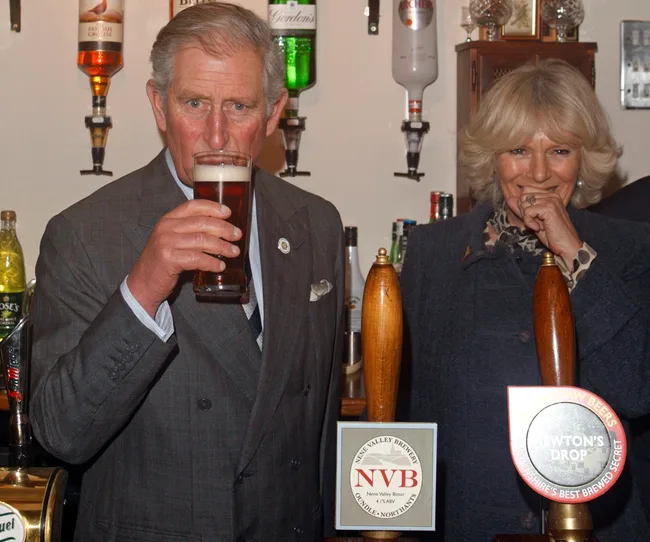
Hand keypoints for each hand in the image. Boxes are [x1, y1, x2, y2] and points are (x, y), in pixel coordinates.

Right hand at [127, 199, 241, 316]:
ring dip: (222, 246)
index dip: (213, 207)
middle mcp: (166, 228)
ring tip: (234, 252)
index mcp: (168, 219)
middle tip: (237, 235)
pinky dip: (211, 262)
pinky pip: (197, 258)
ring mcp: (166, 243)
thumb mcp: (172, 240)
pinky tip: (220, 266)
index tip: (228, 212)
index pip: (193, 206)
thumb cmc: (162, 262)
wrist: (143, 283)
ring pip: (202, 240)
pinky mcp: (169, 259)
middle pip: (202, 223)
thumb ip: (190, 232)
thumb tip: (221, 231)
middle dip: (224, 228)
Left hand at [506, 192, 581, 268]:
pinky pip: (527, 212)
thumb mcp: (533, 220)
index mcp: (550, 196)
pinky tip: (538, 228)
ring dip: (528, 218)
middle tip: (536, 222)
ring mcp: (551, 200)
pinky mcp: (549, 208)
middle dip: (524, 212)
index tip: (534, 218)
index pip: (526, 191)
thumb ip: (522, 209)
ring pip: (524, 204)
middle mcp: (552, 195)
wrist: (567, 246)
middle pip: (523, 197)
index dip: (524, 206)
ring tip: (539, 226)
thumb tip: (509, 198)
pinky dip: (529, 222)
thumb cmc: (552, 235)